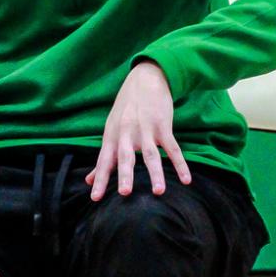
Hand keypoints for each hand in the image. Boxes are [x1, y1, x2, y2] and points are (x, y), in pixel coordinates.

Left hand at [89, 60, 190, 199]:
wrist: (145, 79)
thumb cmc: (125, 108)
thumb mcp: (110, 130)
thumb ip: (103, 157)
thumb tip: (89, 181)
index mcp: (112, 135)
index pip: (104, 161)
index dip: (100, 179)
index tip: (95, 198)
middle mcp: (127, 133)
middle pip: (125, 156)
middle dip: (125, 174)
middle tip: (125, 193)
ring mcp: (146, 129)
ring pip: (151, 154)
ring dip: (156, 173)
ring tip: (158, 191)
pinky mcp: (163, 125)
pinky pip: (173, 148)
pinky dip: (180, 164)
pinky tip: (186, 180)